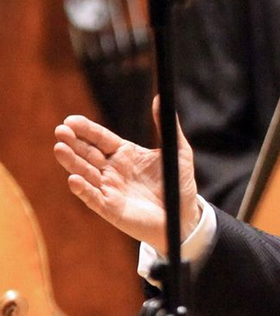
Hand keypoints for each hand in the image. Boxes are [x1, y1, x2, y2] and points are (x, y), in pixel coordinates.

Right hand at [53, 98, 199, 252]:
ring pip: (85, 172)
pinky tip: (75, 179)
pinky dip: (83, 189)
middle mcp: (112, 169)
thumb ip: (167, 128)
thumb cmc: (179, 185)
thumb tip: (160, 98)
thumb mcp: (178, 153)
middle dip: (73, 142)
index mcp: (124, 153)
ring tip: (60, 149)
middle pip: (87, 153)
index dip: (86, 129)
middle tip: (61, 131)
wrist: (183, 217)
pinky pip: (93, 198)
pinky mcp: (110, 208)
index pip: (100, 138)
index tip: (71, 120)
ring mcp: (109, 188)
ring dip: (72, 162)